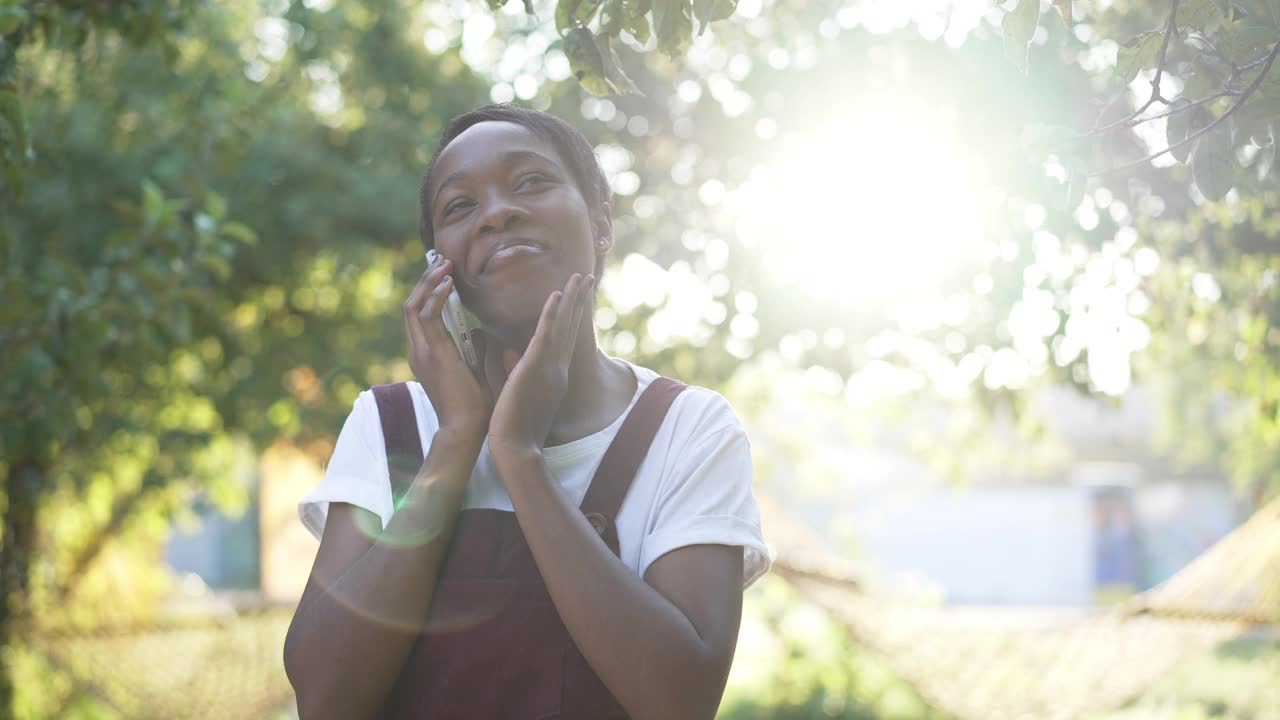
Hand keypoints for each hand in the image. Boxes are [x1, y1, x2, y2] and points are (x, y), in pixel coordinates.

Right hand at [403, 257, 490, 438]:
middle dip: (426, 279)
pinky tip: (448, 284)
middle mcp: (418, 350)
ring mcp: (421, 351)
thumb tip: (479, 331)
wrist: (467, 429)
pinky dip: (436, 298)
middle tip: (442, 260)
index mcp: (426, 353)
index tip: (446, 272)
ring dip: (429, 282)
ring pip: (414, 306)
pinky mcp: (431, 354)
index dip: (429, 290)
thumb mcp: (473, 369)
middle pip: (412, 304)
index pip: (419, 313)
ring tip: (445, 265)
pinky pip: (427, 317)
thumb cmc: (475, 405)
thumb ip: (473, 349)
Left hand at [486, 272, 593, 454]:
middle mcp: (558, 367)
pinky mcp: (537, 368)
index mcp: (554, 374)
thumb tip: (508, 350)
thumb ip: (513, 367)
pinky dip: (553, 314)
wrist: (516, 448)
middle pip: (571, 326)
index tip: (576, 296)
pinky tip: (557, 295)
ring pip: (564, 326)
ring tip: (579, 276)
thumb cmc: (513, 426)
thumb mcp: (514, 390)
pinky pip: (547, 335)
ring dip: (572, 298)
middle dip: (579, 299)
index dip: (572, 314)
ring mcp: (550, 367)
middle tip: (587, 277)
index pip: (565, 337)